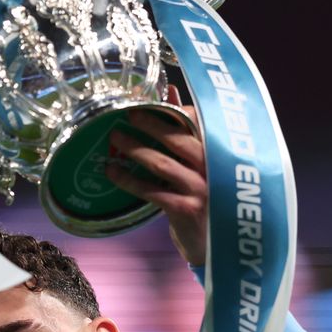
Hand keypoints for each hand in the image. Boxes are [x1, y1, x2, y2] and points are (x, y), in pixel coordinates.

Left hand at [105, 85, 207, 265]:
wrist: (217, 242)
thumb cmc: (205, 193)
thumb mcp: (201, 159)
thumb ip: (186, 126)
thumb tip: (170, 89)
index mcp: (218, 149)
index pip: (197, 120)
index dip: (172, 107)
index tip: (146, 99)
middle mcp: (214, 166)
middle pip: (178, 138)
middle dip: (151, 124)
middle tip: (126, 113)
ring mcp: (201, 189)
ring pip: (162, 163)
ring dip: (135, 149)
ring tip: (114, 137)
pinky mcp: (186, 209)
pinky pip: (152, 191)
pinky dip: (130, 180)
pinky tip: (112, 172)